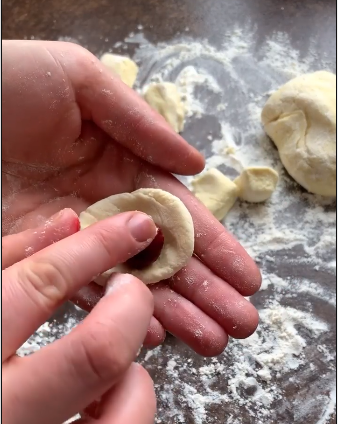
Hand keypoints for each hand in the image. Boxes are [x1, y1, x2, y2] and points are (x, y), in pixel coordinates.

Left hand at [2, 40, 260, 355]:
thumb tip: (196, 162)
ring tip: (212, 341)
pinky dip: (116, 314)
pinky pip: (83, 291)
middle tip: (242, 324)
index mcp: (122, 165)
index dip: (215, 246)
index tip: (248, 278)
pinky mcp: (38, 257)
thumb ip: (140, 123)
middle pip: (165, 256)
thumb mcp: (81, 82)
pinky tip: (151, 335)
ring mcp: (74, 237)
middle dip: (207, 291)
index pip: (179, 214)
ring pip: (133, 282)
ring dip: (174, 312)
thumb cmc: (11, 82)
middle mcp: (105, 207)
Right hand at [2, 209, 157, 423]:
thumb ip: (9, 261)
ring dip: (134, 390)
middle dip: (130, 310)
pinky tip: (97, 410)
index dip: (94, 248)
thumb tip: (68, 225)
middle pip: (95, 358)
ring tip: (113, 366)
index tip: (131, 228)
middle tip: (129, 293)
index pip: (38, 287)